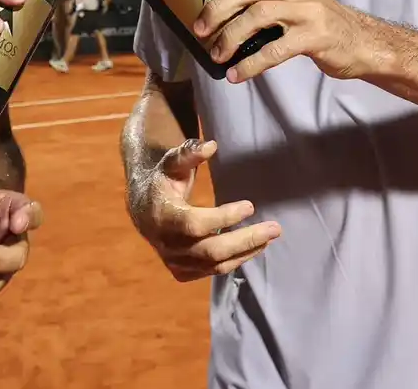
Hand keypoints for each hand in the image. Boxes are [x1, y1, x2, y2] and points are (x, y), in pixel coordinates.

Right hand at [130, 138, 279, 281]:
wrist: (142, 207)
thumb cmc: (162, 180)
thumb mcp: (171, 163)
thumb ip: (189, 153)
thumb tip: (212, 146)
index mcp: (162, 216)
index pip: (196, 224)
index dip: (224, 217)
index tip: (250, 205)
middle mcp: (167, 244)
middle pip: (212, 250)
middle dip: (246, 240)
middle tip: (275, 228)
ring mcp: (174, 262)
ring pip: (216, 265)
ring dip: (246, 251)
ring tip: (269, 237)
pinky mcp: (181, 272)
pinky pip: (213, 271)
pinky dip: (235, 260)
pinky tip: (252, 247)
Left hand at [190, 0, 380, 83]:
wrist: (363, 42)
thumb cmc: (320, 22)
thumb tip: (221, 9)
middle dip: (218, 7)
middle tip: (199, 29)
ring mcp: (307, 11)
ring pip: (259, 15)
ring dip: (231, 36)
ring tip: (216, 55)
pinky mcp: (314, 37)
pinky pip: (275, 50)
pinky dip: (251, 63)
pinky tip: (237, 74)